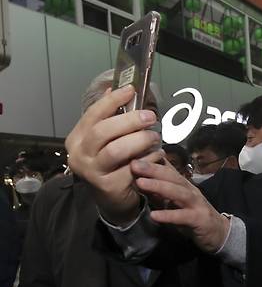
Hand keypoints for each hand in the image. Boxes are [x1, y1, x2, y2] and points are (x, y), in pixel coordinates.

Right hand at [65, 86, 163, 225]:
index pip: (93, 114)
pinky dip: (149, 159)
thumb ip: (111, 117)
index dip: (112, 100)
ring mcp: (92, 172)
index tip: (131, 89)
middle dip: (130, 121)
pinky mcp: (108, 186)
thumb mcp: (107, 140)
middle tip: (151, 117)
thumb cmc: (111, 163)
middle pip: (103, 131)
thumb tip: (120, 88)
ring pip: (116, 151)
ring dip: (140, 140)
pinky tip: (158, 155)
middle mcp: (79, 154)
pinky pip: (132, 169)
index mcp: (77, 138)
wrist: (111, 198)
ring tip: (156, 137)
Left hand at [130, 159, 229, 252]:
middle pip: (172, 177)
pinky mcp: (199, 219)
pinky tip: (154, 215)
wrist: (219, 232)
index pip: (167, 170)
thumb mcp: (175, 202)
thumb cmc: (193, 216)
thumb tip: (140, 180)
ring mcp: (196, 204)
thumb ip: (160, 192)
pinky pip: (183, 216)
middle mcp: (191, 191)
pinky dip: (169, 215)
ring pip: (179, 192)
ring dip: (159, 187)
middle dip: (153, 169)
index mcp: (183, 185)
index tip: (132, 157)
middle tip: (134, 164)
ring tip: (141, 183)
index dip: (151, 163)